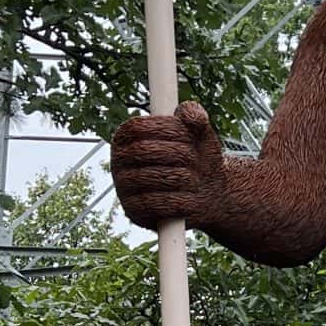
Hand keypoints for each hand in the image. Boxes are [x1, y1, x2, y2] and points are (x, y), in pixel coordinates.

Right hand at [111, 103, 224, 228]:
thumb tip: (190, 113)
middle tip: (195, 160)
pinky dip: (179, 200)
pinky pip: (155, 204)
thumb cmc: (197, 158)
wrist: (207, 195)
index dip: (166, 129)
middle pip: (144, 151)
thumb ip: (194, 115)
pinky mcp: (132, 211)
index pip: (138, 127)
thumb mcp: (199, 132)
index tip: (189, 136)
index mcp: (126, 137)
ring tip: (195, 179)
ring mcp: (122, 187)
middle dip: (178, 154)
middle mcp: (118, 161)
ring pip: (152, 177)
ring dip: (183, 177)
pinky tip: (190, 198)